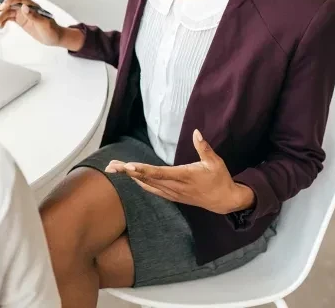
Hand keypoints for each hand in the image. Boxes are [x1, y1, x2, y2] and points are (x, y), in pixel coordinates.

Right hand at [0, 0, 63, 46]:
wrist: (54, 37)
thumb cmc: (52, 30)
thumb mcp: (44, 24)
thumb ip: (34, 15)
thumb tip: (24, 7)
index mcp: (32, 6)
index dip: (10, 1)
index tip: (3, 7)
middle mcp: (26, 8)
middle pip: (10, 4)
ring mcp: (23, 14)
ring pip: (8, 12)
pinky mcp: (21, 20)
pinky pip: (10, 18)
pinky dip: (3, 21)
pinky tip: (0, 26)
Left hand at [105, 130, 255, 214]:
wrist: (224, 201)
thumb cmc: (220, 179)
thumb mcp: (215, 162)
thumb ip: (204, 148)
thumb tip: (196, 132)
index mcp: (184, 176)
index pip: (158, 173)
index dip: (142, 170)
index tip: (128, 166)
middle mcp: (174, 186)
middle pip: (146, 178)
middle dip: (127, 172)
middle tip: (111, 165)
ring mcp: (172, 193)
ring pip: (146, 184)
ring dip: (130, 176)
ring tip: (114, 168)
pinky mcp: (172, 196)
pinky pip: (151, 189)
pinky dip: (139, 182)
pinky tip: (130, 177)